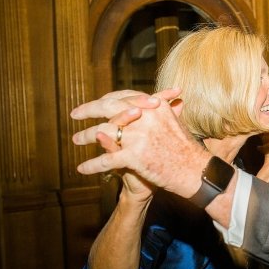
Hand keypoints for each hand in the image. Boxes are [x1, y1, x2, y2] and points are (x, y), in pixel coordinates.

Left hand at [71, 88, 207, 197]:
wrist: (193, 171)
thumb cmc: (185, 148)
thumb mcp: (176, 122)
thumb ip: (165, 109)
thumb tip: (161, 97)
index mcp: (153, 106)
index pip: (122, 97)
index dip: (105, 99)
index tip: (95, 103)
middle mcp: (144, 117)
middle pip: (107, 108)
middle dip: (88, 110)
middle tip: (75, 114)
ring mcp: (137, 136)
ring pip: (101, 132)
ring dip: (85, 136)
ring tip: (76, 140)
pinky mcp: (134, 156)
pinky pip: (106, 160)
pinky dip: (91, 165)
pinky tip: (81, 168)